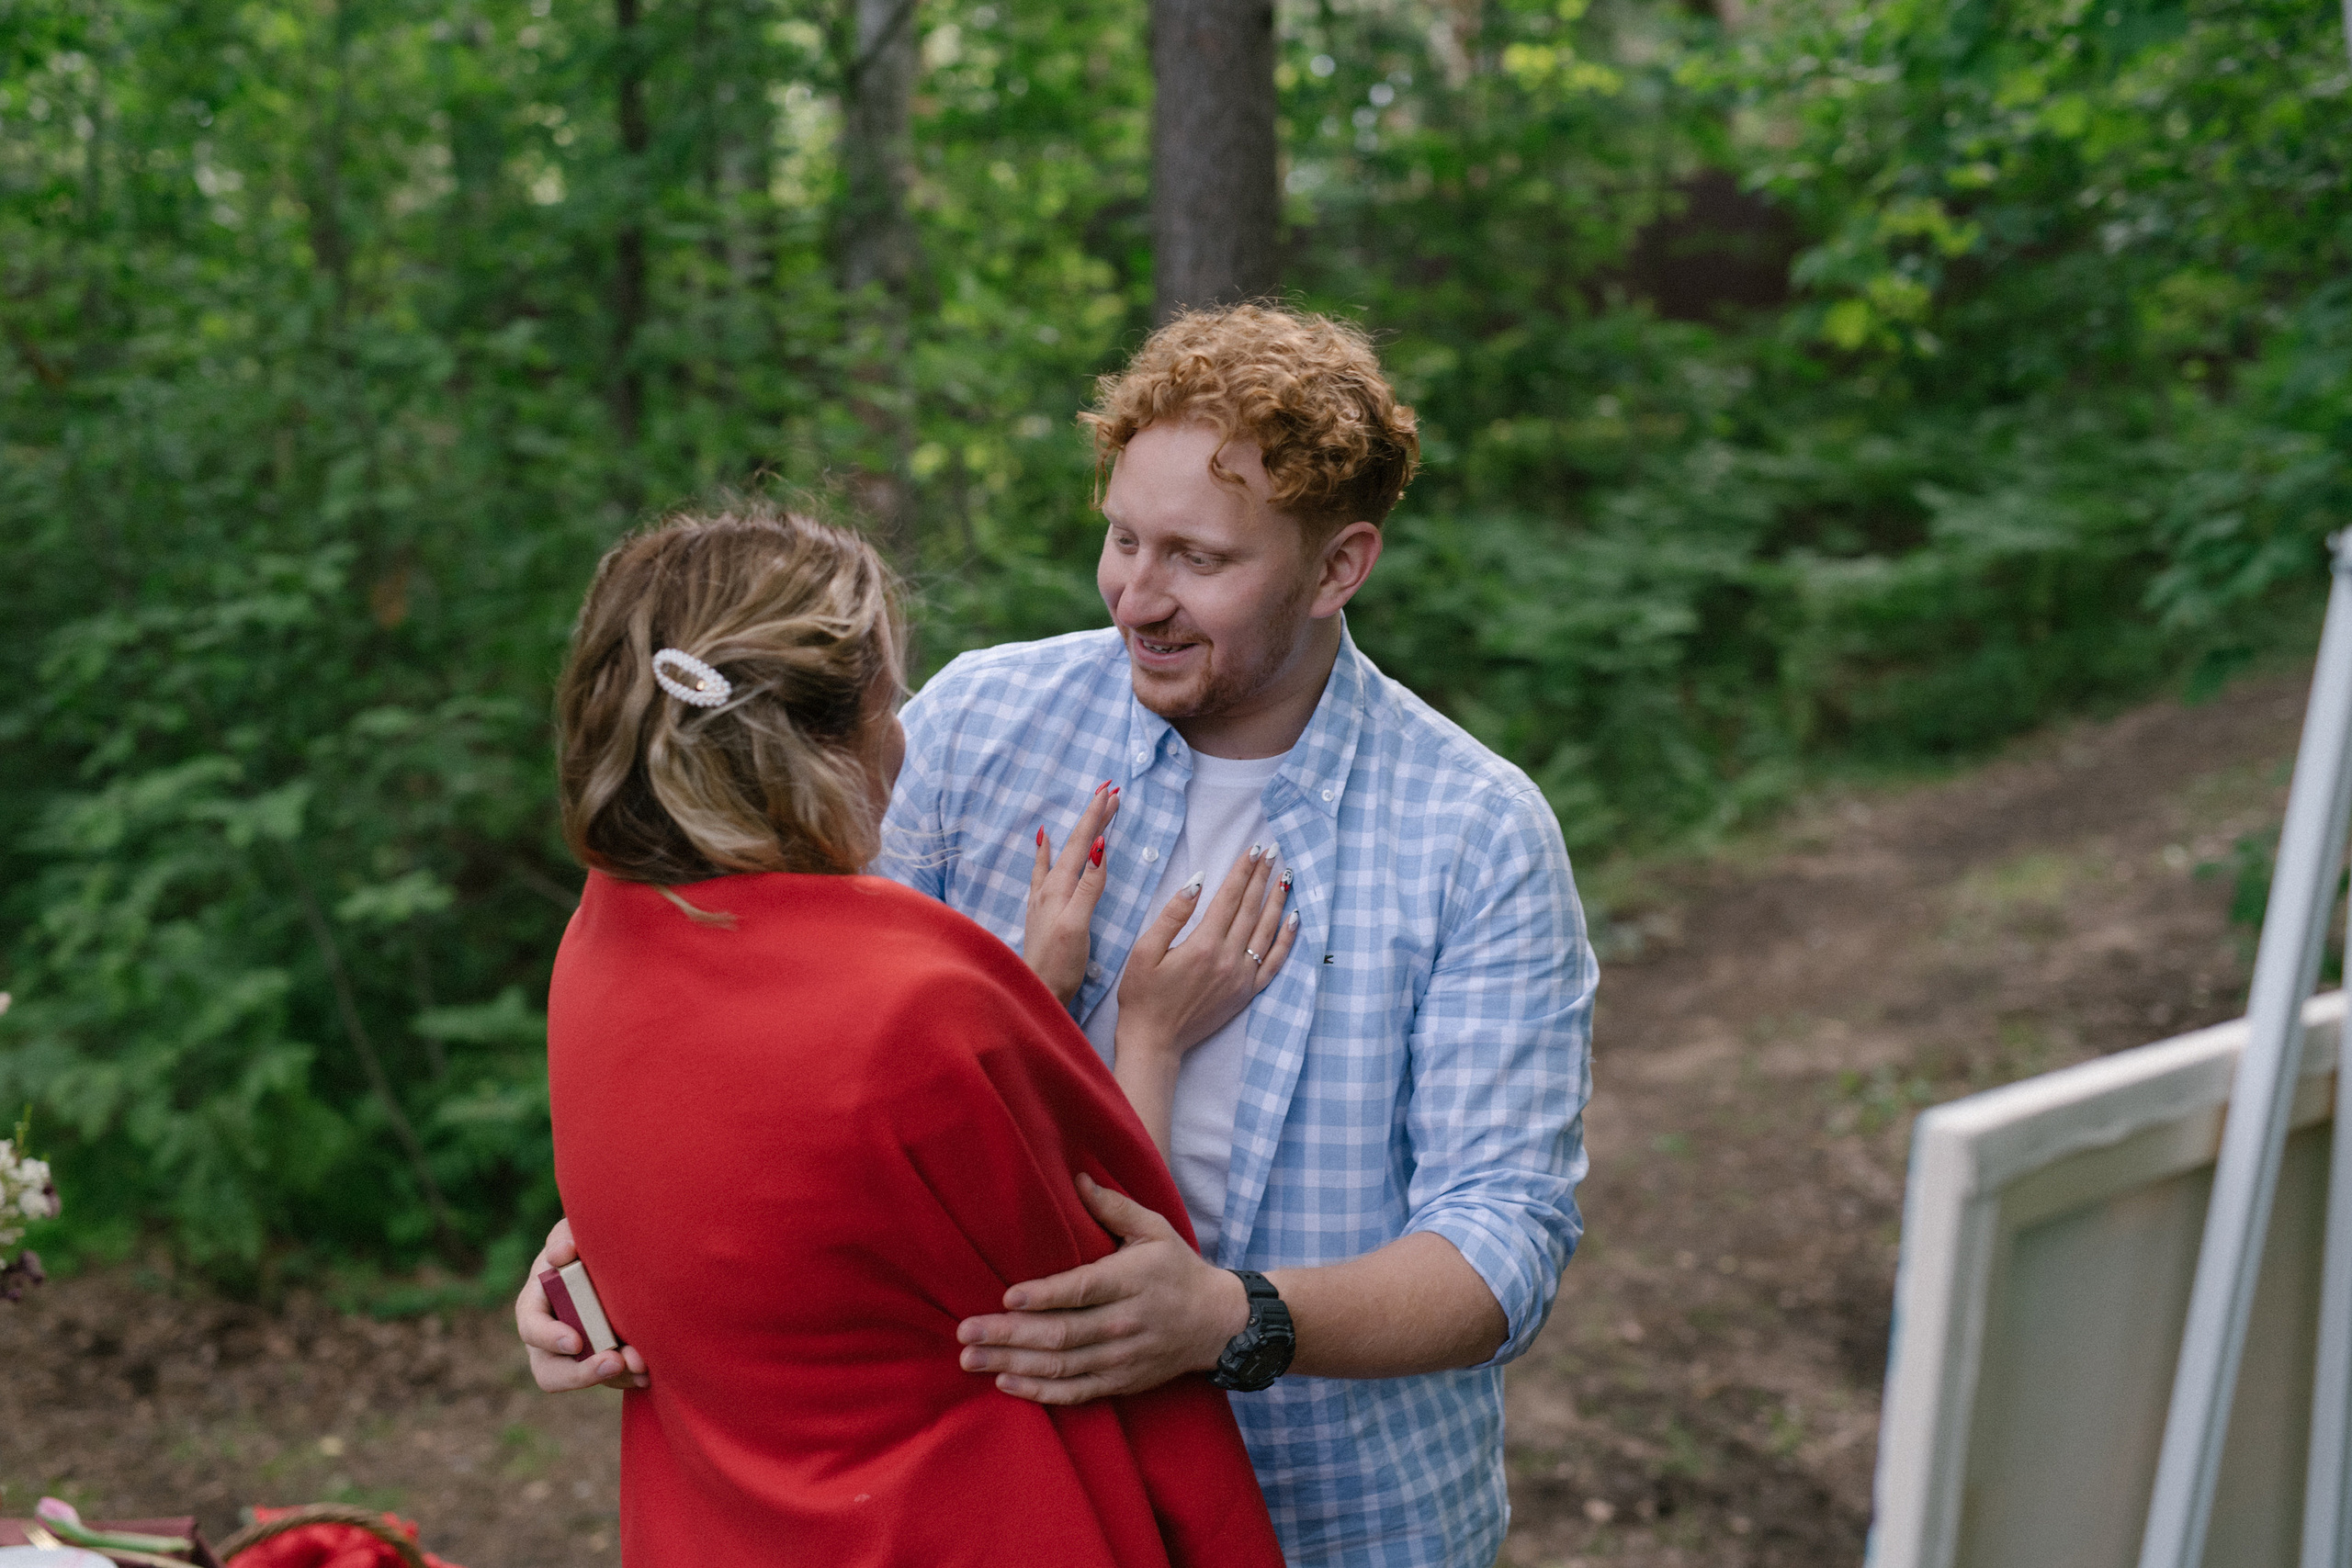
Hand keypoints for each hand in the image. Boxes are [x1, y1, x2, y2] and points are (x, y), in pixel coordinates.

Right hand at [516, 1217, 647, 1391]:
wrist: (620, 1258)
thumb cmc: (586, 1243)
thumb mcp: (573, 1232)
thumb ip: (564, 1237)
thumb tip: (561, 1254)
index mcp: (536, 1304)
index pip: (531, 1327)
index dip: (549, 1338)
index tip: (576, 1341)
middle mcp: (549, 1336)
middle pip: (550, 1371)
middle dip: (581, 1373)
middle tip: (614, 1362)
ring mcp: (575, 1354)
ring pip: (585, 1379)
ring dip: (613, 1376)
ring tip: (642, 1365)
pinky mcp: (601, 1361)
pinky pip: (611, 1379)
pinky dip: (630, 1375)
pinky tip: (650, 1369)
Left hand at [956, 1174, 1247, 1403]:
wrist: (1217, 1323)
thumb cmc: (1177, 1268)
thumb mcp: (1155, 1229)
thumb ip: (1114, 1207)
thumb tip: (1077, 1178)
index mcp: (1131, 1281)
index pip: (1083, 1291)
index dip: (1045, 1296)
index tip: (1008, 1295)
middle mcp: (1125, 1323)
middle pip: (1062, 1333)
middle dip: (1009, 1334)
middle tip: (965, 1331)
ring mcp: (1122, 1357)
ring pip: (1062, 1366)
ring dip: (1013, 1363)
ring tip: (971, 1358)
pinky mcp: (1120, 1381)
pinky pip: (1076, 1391)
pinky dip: (1040, 1391)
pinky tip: (1006, 1382)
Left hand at [1022, 780, 1119, 1003]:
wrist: (1036, 990)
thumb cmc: (1059, 964)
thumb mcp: (1077, 925)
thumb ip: (1089, 887)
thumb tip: (1100, 848)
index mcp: (1060, 888)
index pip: (1083, 844)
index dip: (1097, 817)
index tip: (1111, 792)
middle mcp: (1049, 888)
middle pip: (1075, 844)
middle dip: (1092, 817)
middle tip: (1109, 791)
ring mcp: (1043, 898)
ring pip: (1063, 853)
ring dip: (1079, 832)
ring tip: (1088, 812)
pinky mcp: (1042, 910)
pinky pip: (1044, 871)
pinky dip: (1047, 853)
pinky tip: (1044, 844)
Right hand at [1118, 843, 1299, 1058]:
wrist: (1155, 1041)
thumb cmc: (1143, 995)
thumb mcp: (1144, 951)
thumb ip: (1172, 915)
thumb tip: (1197, 882)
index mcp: (1203, 945)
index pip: (1229, 898)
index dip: (1242, 871)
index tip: (1254, 848)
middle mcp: (1228, 960)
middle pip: (1251, 909)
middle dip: (1262, 878)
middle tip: (1272, 852)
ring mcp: (1241, 978)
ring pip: (1267, 931)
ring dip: (1277, 901)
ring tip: (1285, 876)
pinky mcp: (1246, 993)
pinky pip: (1274, 962)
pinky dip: (1286, 940)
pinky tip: (1293, 920)